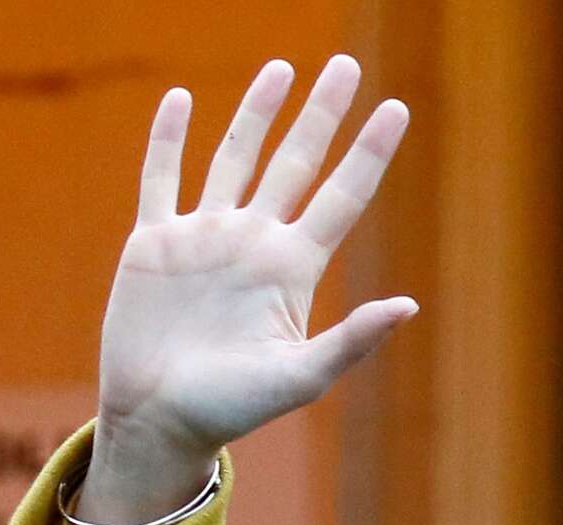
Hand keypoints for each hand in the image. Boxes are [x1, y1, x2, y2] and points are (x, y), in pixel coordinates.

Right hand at [95, 56, 413, 473]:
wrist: (160, 421)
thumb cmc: (234, 408)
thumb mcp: (302, 376)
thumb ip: (352, 340)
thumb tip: (409, 306)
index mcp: (294, 267)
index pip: (342, 194)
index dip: (369, 151)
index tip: (396, 108)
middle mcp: (255, 242)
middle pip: (296, 161)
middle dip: (320, 114)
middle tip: (345, 64)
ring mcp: (205, 237)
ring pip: (235, 157)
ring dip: (256, 113)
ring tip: (282, 69)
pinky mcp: (154, 244)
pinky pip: (162, 179)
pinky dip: (169, 139)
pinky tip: (182, 101)